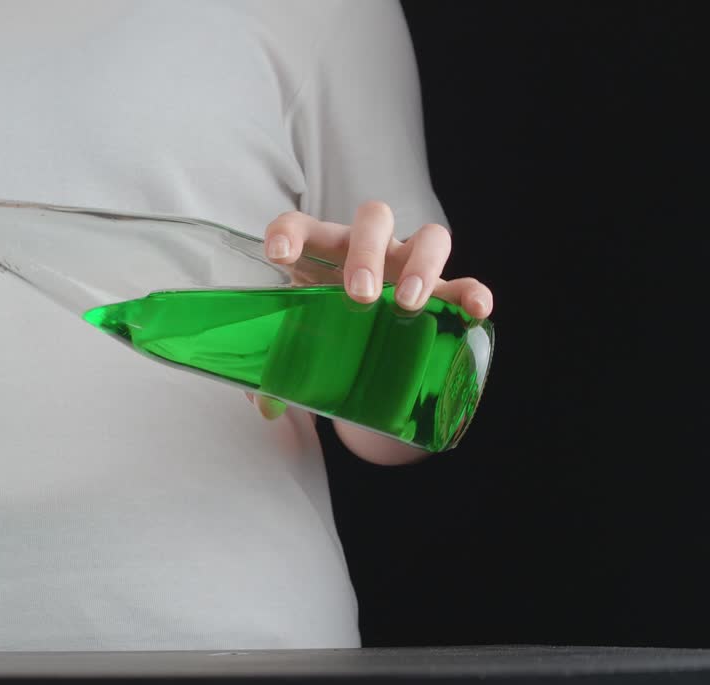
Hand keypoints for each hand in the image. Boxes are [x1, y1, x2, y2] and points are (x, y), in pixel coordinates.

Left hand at [246, 200, 493, 421]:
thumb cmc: (323, 330)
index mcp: (321, 253)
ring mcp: (409, 266)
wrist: (362, 341)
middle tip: (360, 296)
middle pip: (374, 220)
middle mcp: (368, 249)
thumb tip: (268, 405)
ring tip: (410, 303)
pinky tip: (477, 310)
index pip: (300, 227)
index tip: (278, 256)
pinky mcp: (443, 292)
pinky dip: (473, 293)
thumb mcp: (298, 345)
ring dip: (422, 265)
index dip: (288, 233)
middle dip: (367, 254)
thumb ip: (278, 372)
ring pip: (429, 238)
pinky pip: (465, 283)